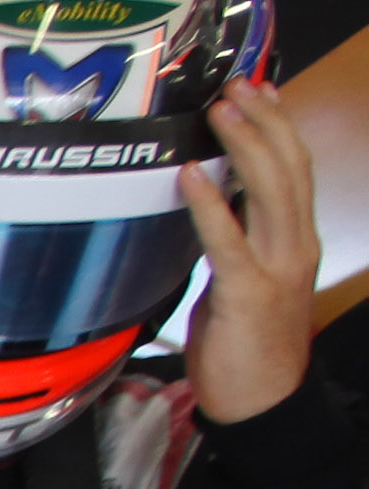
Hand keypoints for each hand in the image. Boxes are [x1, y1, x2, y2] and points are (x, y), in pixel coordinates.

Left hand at [183, 77, 323, 423]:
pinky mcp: (248, 292)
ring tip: (220, 110)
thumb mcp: (241, 284)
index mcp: (297, 241)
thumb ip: (231, 246)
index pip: (295, 171)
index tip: (262, 92)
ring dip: (244, 145)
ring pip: (270, 190)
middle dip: (264, 121)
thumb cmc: (246, 348)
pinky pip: (228, 239)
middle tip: (237, 85)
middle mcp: (297, 245)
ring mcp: (278, 267)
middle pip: (288, 167)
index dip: (280, 128)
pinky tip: (191, 175)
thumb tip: (203, 210)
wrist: (263, 404)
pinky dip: (210, 203)